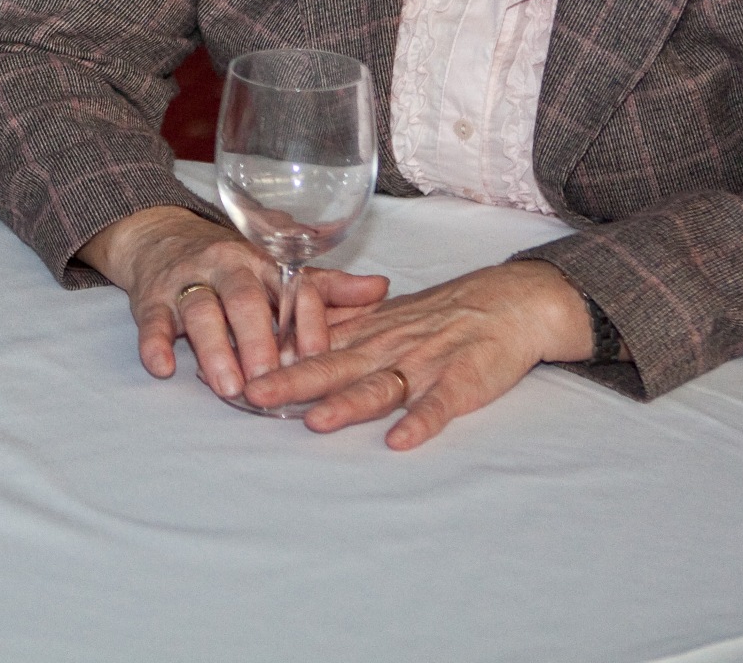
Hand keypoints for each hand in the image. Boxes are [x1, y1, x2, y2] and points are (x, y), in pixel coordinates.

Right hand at [81, 205, 387, 401]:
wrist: (159, 236)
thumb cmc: (230, 264)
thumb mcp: (278, 269)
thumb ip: (326, 286)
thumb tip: (381, 288)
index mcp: (264, 261)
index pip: (291, 287)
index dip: (307, 322)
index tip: (320, 357)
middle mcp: (227, 266)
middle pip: (244, 299)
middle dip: (258, 340)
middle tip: (269, 379)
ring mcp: (187, 280)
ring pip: (200, 310)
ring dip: (214, 349)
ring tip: (228, 387)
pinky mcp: (150, 297)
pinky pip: (151, 320)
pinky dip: (154, 343)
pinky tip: (162, 368)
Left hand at [242, 258, 591, 448]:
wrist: (508, 302)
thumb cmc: (441, 315)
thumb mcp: (385, 316)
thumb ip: (340, 330)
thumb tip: (284, 340)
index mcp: (367, 331)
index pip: (314, 345)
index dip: (273, 359)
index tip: (233, 370)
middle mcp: (389, 345)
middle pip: (335, 364)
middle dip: (293, 381)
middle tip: (253, 394)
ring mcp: (426, 363)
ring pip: (381, 384)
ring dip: (348, 403)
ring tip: (315, 421)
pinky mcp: (463, 381)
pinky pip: (439, 404)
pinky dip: (420, 422)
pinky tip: (400, 440)